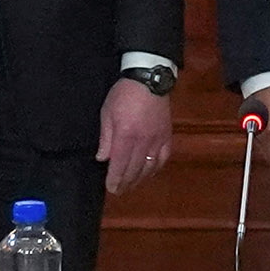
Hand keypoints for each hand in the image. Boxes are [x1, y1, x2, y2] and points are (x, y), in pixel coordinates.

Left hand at [99, 79, 174, 193]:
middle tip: (119, 191)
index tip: (111, 188)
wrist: (149, 79)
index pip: (119, 165)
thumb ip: (105, 138)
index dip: (115, 180)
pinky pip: (163, 158)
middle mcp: (142, 142)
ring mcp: (157, 140)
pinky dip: (156, 169)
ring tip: (132, 185)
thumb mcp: (107, 113)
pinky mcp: (167, 136)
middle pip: (134, 170)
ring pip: (149, 167)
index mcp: (125, 136)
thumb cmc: (123, 94)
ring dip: (140, 179)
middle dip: (126, 183)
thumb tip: (102, 158)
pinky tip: (150, 173)